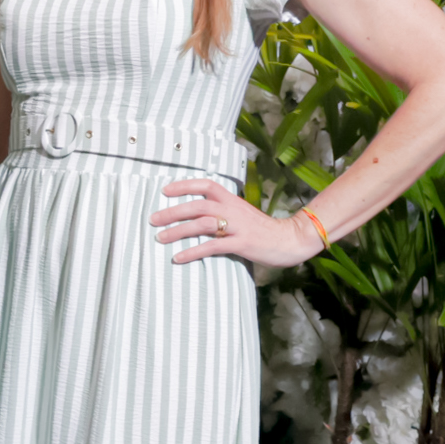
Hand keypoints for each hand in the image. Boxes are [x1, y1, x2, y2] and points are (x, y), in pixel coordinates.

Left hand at [150, 178, 326, 268]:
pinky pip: (213, 247)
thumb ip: (224, 211)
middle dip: (173, 211)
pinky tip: (178, 258)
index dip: (185, 186)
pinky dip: (193, 252)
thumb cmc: (264, 229)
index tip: (165, 190)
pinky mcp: (243, 244)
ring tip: (159, 238)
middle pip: (198, 205)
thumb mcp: (243, 214)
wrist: (292, 239)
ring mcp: (238, 227)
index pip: (207, 185)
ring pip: (202, 224)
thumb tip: (198, 215)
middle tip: (152, 219)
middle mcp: (234, 210)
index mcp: (233, 200)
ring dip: (178, 231)